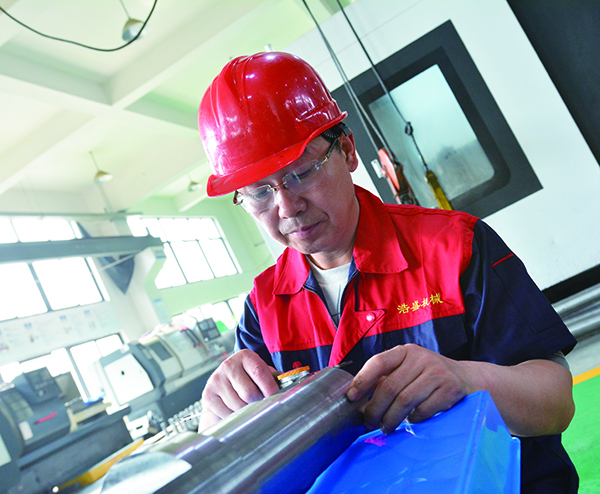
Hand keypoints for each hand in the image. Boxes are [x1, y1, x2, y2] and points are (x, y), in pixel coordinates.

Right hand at [200, 350, 279, 424]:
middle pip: (249, 393)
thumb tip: (295, 386)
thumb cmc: (249, 379)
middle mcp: (228, 365)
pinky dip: (235, 417)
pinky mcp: (208, 396)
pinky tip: (236, 410)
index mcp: (245, 357)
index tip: (277, 399)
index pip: (259, 372)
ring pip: (238, 406)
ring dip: (247, 412)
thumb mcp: (262, 373)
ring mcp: (216, 380)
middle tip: (262, 406)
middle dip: (259, 403)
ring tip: (249, 407)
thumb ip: (276, 378)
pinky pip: (226, 414)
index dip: (270, 388)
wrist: (223, 384)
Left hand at [347, 344, 471, 433]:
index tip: (351, 397)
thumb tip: (358, 399)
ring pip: (405, 401)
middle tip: (369, 423)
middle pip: (390, 386)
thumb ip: (387, 378)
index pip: (378, 362)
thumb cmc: (428, 376)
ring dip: (391, 418)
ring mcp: (436, 373)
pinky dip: (413, 419)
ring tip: (385, 427)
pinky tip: (411, 420)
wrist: (466, 379)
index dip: (362, 380)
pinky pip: (423, 410)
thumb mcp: (408, 369)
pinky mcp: (449, 389)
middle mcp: (420, 358)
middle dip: (375, 409)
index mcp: (405, 351)